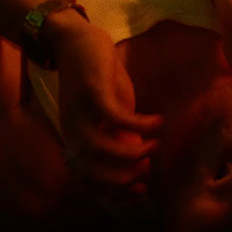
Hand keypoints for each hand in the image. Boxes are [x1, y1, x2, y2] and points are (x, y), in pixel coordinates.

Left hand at [52, 21, 161, 195]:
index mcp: (75, 139)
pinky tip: (157, 121)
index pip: (87, 176)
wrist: (78, 41)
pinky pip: (115, 117)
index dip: (114, 190)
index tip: (142, 189)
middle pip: (90, 168)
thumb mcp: (109, 114)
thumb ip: (118, 136)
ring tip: (155, 144)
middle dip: (122, 176)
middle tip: (148, 168)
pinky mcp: (93, 92)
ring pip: (99, 147)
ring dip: (131, 152)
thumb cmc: (99, 81)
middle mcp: (73, 129)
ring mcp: (81, 111)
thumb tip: (139, 160)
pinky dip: (139, 124)